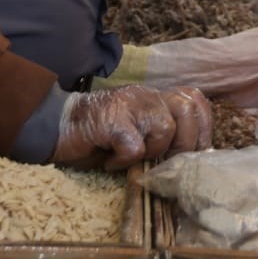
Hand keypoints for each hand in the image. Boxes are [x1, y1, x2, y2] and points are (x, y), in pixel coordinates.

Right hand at [52, 84, 212, 170]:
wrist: (53, 125)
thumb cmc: (97, 135)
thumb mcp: (136, 130)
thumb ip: (160, 134)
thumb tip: (191, 161)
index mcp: (155, 97)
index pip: (195, 99)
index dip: (204, 127)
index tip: (196, 154)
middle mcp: (146, 95)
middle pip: (187, 109)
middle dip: (184, 143)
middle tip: (164, 163)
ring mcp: (128, 104)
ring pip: (165, 127)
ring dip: (154, 151)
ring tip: (133, 160)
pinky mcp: (111, 120)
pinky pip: (135, 146)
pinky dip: (125, 161)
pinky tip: (110, 162)